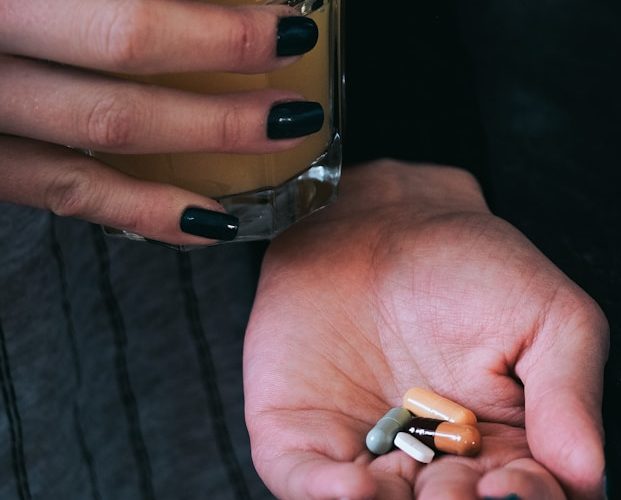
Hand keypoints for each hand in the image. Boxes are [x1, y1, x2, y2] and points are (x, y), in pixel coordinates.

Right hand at [0, 0, 317, 243]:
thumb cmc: (0, 12)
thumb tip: (185, 1)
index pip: (123, 7)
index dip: (214, 20)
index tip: (288, 21)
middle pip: (124, 47)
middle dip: (227, 56)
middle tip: (296, 55)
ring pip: (104, 129)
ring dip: (207, 138)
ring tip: (284, 136)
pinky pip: (66, 194)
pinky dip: (143, 212)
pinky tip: (209, 222)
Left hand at [244, 160, 608, 498]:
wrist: (380, 221)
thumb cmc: (472, 265)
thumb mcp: (548, 314)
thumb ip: (569, 391)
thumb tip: (590, 473)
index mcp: (503, 446)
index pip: (524, 495)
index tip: (512, 486)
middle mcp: (434, 461)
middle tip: (456, 492)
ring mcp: (367, 453)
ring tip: (418, 493)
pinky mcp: (306, 436)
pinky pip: (306, 480)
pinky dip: (323, 491)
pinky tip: (351, 486)